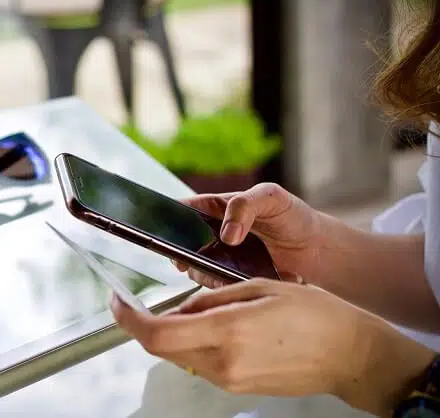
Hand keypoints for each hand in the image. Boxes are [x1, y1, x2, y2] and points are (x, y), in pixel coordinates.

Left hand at [111, 278, 435, 416]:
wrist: (349, 355)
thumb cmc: (314, 314)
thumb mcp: (259, 288)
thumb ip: (212, 299)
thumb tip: (181, 309)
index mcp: (227, 332)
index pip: (156, 333)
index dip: (127, 318)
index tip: (116, 300)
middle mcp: (223, 363)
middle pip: (163, 346)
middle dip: (153, 321)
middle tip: (161, 300)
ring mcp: (230, 380)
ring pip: (181, 354)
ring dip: (180, 331)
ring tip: (213, 310)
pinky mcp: (238, 388)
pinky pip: (203, 362)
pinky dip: (199, 342)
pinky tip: (226, 327)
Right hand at [177, 183, 323, 287]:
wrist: (317, 248)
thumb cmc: (292, 215)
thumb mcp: (270, 197)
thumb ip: (244, 206)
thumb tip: (226, 235)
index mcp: (216, 207)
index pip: (182, 210)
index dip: (169, 221)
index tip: (169, 234)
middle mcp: (213, 234)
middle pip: (183, 245)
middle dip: (184, 255)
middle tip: (190, 262)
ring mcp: (221, 258)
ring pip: (197, 270)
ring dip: (208, 275)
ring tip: (230, 274)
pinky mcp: (232, 279)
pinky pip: (218, 287)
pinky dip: (227, 288)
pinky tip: (244, 282)